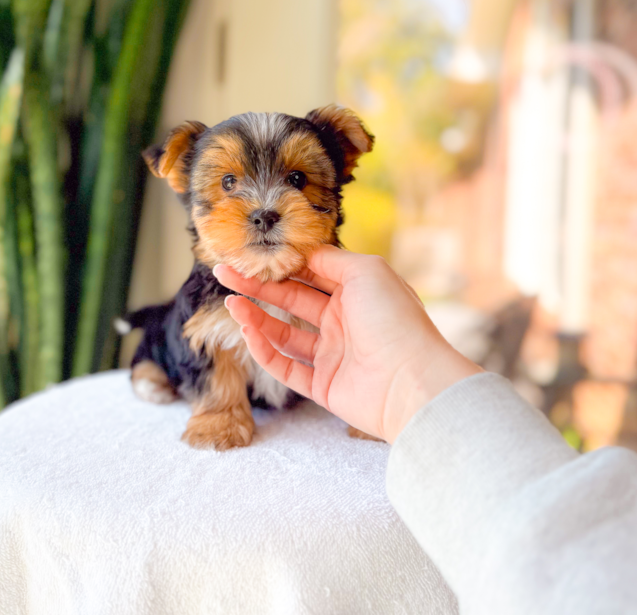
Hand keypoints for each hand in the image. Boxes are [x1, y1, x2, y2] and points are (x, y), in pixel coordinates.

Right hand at [214, 246, 479, 441]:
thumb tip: (301, 250)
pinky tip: (247, 331)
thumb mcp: (365, 271)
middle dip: (257, 287)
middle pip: (291, 300)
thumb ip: (329, 258)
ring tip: (231, 304)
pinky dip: (264, 350)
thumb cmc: (395, 320)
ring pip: (283, 334)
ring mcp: (333, 355)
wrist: (412, 382)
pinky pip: (286, 366)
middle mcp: (344, 322)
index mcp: (357, 293)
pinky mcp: (323, 386)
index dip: (280, 264)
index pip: (310, 273)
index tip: (250, 254)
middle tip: (224, 274)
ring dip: (255, 318)